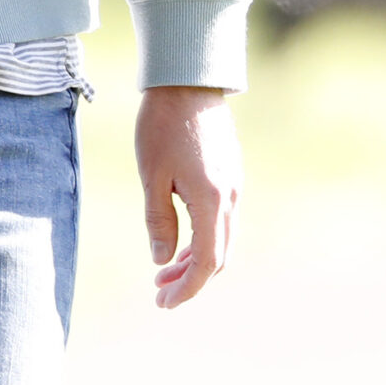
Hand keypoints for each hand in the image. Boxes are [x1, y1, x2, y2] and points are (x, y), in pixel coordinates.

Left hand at [136, 84, 240, 308]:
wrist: (188, 82)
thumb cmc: (162, 125)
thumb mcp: (152, 175)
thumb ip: (159, 220)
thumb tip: (162, 261)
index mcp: (212, 201)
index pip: (207, 263)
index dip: (187, 288)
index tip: (164, 302)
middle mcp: (230, 198)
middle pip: (217, 256)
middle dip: (189, 279)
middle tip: (158, 291)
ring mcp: (233, 186)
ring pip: (221, 239)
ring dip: (195, 259)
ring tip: (163, 270)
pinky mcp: (229, 176)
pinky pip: (221, 220)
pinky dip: (202, 238)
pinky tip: (179, 238)